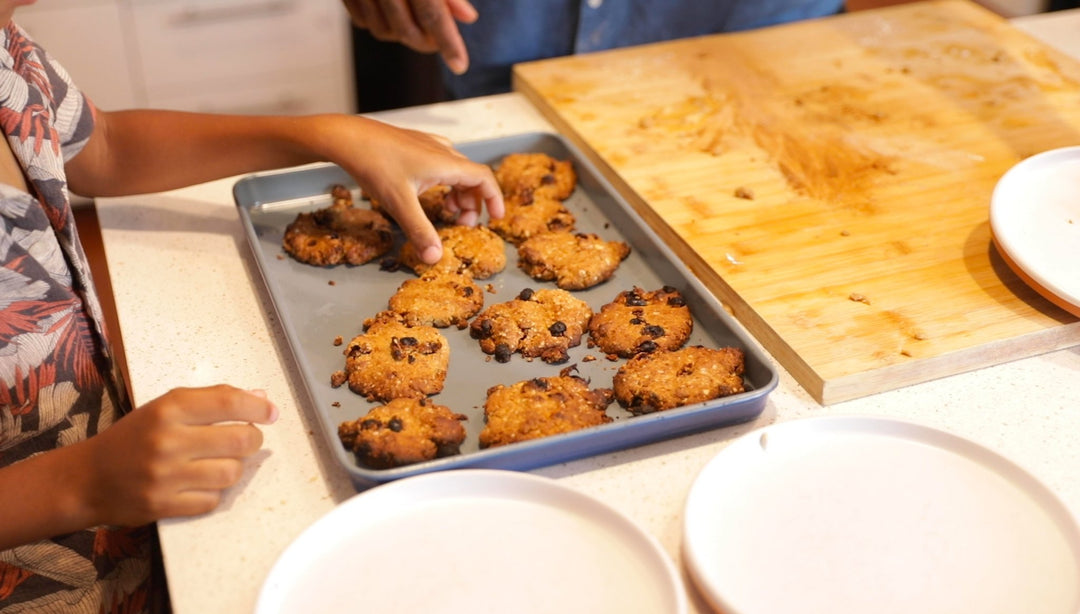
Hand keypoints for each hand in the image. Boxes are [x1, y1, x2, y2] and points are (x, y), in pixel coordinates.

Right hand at [82, 385, 277, 526]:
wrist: (87, 479)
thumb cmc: (132, 438)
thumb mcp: (165, 408)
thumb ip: (211, 401)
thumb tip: (258, 397)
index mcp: (168, 409)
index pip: (229, 402)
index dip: (258, 407)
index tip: (271, 412)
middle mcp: (167, 441)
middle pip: (240, 439)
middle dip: (252, 439)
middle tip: (247, 439)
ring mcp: (165, 476)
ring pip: (232, 472)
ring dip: (235, 467)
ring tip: (221, 462)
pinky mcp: (163, 505)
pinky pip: (213, 500)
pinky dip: (215, 492)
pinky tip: (202, 483)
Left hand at [320, 116, 503, 263]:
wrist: (347, 136)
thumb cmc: (375, 164)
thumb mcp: (399, 203)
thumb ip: (420, 231)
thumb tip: (435, 258)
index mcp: (446, 163)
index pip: (484, 179)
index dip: (494, 199)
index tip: (497, 218)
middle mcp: (443, 151)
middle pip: (471, 176)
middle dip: (473, 202)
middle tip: (463, 224)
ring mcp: (429, 145)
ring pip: (457, 170)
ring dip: (459, 192)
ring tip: (448, 211)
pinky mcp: (416, 145)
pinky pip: (442, 163)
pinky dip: (445, 182)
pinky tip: (428, 192)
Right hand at [342, 0, 476, 73]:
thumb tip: (468, 18)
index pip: (432, 13)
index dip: (448, 43)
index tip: (460, 65)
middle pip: (407, 30)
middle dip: (428, 43)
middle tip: (441, 43)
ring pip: (383, 31)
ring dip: (404, 36)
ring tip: (419, 27)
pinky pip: (362, 22)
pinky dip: (381, 26)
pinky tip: (393, 16)